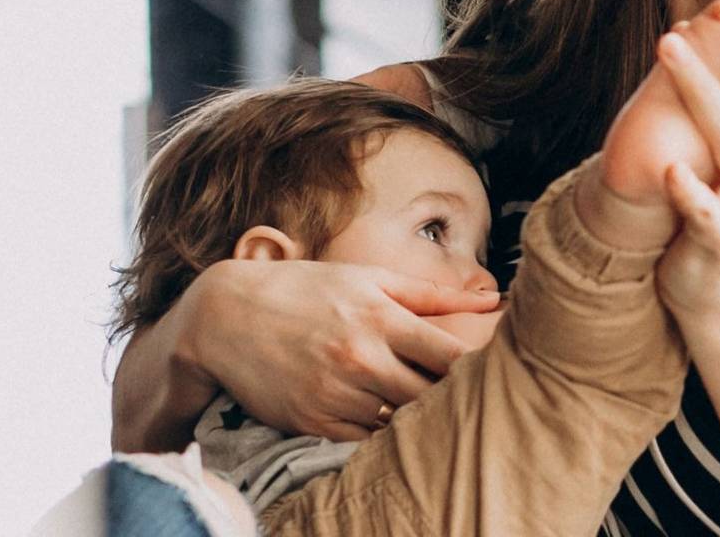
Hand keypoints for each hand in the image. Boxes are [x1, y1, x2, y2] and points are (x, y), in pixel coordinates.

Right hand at [183, 257, 499, 441]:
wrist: (226, 317)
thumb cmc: (306, 290)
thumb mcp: (368, 279)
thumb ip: (433, 295)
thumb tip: (493, 301)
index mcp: (380, 318)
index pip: (452, 358)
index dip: (477, 371)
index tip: (490, 372)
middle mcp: (360, 359)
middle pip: (431, 397)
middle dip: (450, 397)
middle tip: (464, 396)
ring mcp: (335, 395)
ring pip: (400, 422)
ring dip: (414, 416)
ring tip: (420, 403)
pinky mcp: (313, 424)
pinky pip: (365, 440)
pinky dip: (379, 430)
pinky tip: (380, 413)